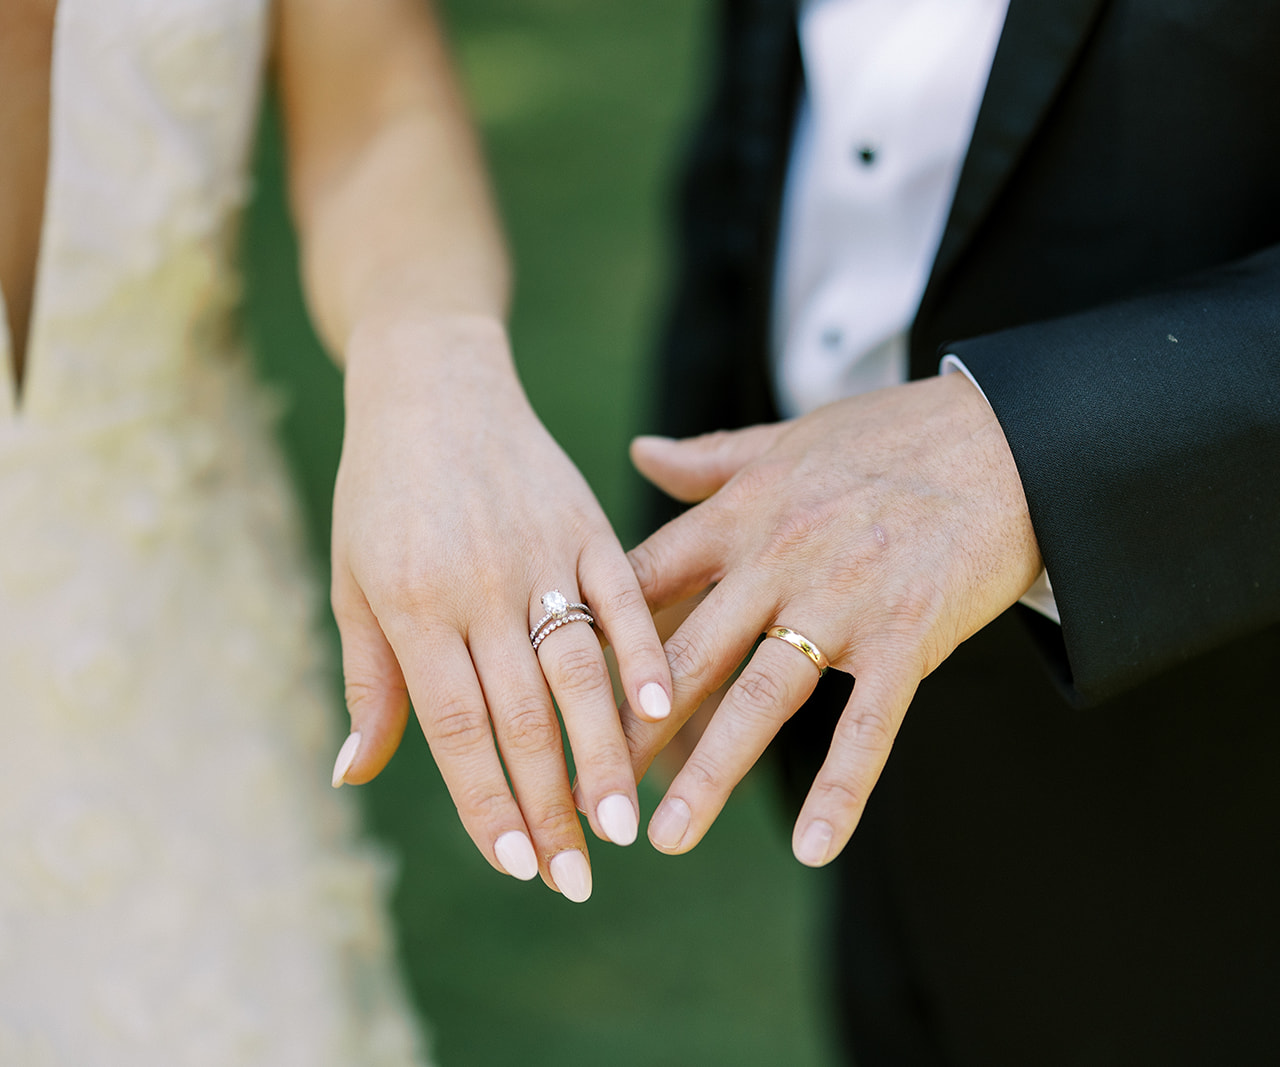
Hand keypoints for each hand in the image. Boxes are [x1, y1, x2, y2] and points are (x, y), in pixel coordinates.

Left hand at [327, 314, 672, 901]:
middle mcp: (478, 585)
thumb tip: (354, 777)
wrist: (434, 383)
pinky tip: (668, 713)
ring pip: (580, 670)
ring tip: (629, 823)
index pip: (455, 728)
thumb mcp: (354, 582)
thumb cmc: (380, 493)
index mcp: (412, 605)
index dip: (488, 803)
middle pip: (522, 716)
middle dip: (552, 806)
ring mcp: (540, 552)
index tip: (519, 866)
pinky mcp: (588, 523)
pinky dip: (647, 657)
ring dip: (607, 753)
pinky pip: (625, 599)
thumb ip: (368, 680)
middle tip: (579, 878)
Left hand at [622, 372, 1042, 866]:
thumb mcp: (784, 440)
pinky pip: (868, 723)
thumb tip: (638, 454)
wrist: (1004, 436)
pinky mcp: (907, 632)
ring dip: (710, 773)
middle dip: (629, 733)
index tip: (549, 702)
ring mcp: (842, 598)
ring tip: (667, 838)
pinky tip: (810, 848)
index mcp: (740, 514)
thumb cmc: (891, 436)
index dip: (593, 649)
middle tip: (584, 798)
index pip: (645, 588)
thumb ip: (708, 462)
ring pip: (760, 698)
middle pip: (685, 658)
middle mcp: (777, 559)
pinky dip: (840, 787)